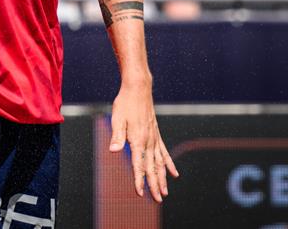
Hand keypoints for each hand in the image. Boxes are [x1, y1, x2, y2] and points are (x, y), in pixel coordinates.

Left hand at [109, 79, 178, 201]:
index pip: (139, 164)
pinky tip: (174, 174)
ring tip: (165, 192)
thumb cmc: (125, 103)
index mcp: (138, 139)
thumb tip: (113, 150)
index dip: (139, 179)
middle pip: (152, 167)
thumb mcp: (117, 118)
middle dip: (154, 184)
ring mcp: (154, 138)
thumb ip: (117, 136)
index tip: (140, 193)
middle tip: (158, 199)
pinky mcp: (156, 134)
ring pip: (160, 163)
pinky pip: (164, 153)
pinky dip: (168, 164)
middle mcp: (148, 141)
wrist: (138, 88)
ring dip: (162, 178)